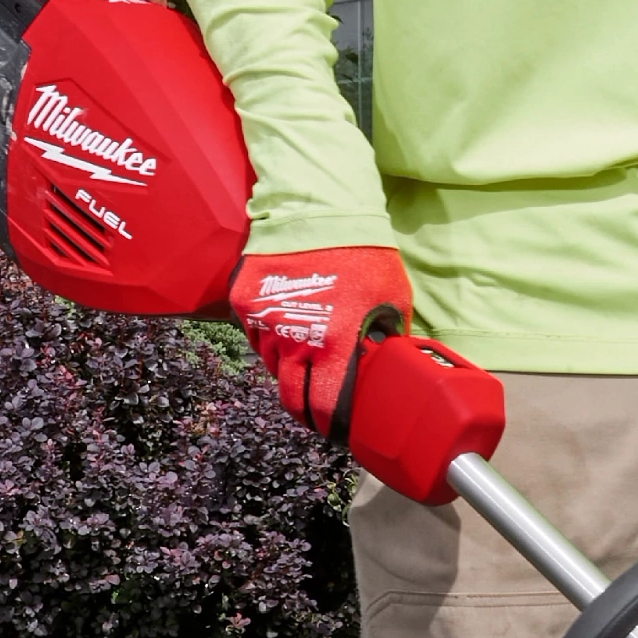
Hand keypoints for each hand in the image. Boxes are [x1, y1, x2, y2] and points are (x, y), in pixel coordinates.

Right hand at [228, 243, 411, 442]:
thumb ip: (386, 340)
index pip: (325, 409)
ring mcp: (264, 323)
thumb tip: (388, 366)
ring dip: (290, 369)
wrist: (319, 209)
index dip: (331, 425)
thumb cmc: (363, 254)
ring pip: (273, 366)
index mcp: (334, 347)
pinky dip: (272, 339)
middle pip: (291, 398)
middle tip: (318, 408)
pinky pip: (257, 336)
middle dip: (305, 409)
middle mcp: (294, 342)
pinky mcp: (244, 304)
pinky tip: (291, 325)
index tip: (338, 428)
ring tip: (309, 354)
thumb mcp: (392, 301)